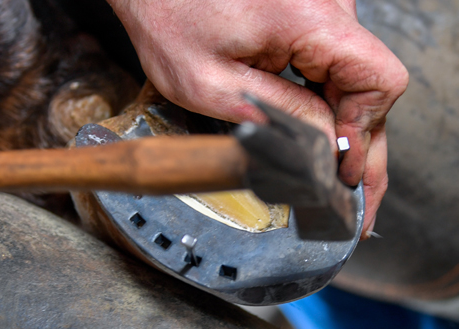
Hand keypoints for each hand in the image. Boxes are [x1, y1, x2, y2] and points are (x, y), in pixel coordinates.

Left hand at [109, 0, 407, 238]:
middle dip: (360, 145)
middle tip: (352, 196)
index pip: (377, 80)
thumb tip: (324, 143)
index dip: (364, 133)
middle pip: (369, 85)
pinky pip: (331, 64)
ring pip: (352, 77)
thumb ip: (275, 113)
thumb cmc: (169, 18)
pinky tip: (318, 134)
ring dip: (342, 124)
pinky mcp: (308, 16)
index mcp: (309, 21)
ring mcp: (320, 9)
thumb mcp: (210, 84)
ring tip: (335, 174)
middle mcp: (327, 7)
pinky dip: (326, 100)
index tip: (342, 170)